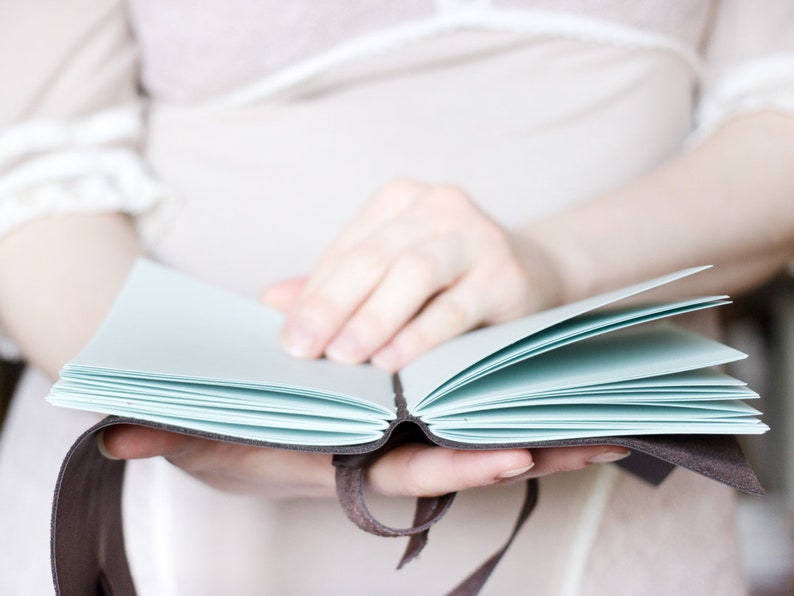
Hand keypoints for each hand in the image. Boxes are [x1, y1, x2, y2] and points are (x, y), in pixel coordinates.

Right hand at [100, 425, 629, 497]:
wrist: (249, 432)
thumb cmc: (235, 436)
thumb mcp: (208, 438)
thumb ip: (174, 439)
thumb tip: (124, 437)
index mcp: (349, 457)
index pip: (412, 464)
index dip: (460, 462)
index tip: (517, 454)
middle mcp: (387, 451)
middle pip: (470, 454)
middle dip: (536, 450)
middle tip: (607, 441)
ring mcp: (407, 436)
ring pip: (485, 434)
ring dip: (545, 430)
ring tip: (611, 422)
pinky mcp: (415, 417)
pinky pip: (475, 413)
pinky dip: (518, 411)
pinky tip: (559, 399)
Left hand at [262, 179, 559, 370]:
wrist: (535, 271)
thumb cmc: (449, 276)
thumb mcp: (392, 271)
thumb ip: (337, 284)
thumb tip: (272, 301)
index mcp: (400, 200)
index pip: (346, 249)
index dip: (314, 294)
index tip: (288, 338)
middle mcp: (438, 205)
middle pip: (373, 257)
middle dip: (332, 305)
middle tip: (302, 349)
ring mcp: (476, 235)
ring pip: (413, 273)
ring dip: (373, 318)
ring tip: (343, 357)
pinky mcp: (506, 274)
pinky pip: (455, 307)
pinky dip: (420, 335)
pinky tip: (392, 361)